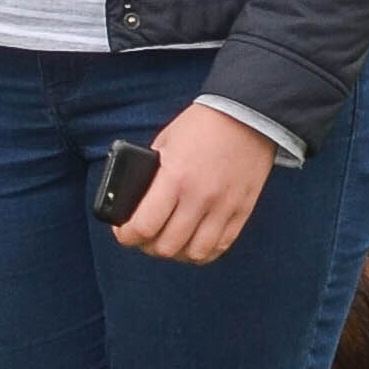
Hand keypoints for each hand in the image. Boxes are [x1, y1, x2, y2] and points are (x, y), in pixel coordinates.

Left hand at [110, 101, 274, 265]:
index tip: (123, 232)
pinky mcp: (242, 211)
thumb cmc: (200, 126)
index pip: (144, 226)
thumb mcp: (164, 143)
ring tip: (169, 243)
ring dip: (177, 253)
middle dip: (147, 246)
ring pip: (195, 254)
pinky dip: (203, 252)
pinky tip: (193, 243)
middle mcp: (199, 198)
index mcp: (175, 178)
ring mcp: (223, 207)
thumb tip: (135, 201)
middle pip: (167, 246)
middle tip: (143, 238)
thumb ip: (151, 174)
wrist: (245, 115)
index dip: (127, 236)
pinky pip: (220, 247)